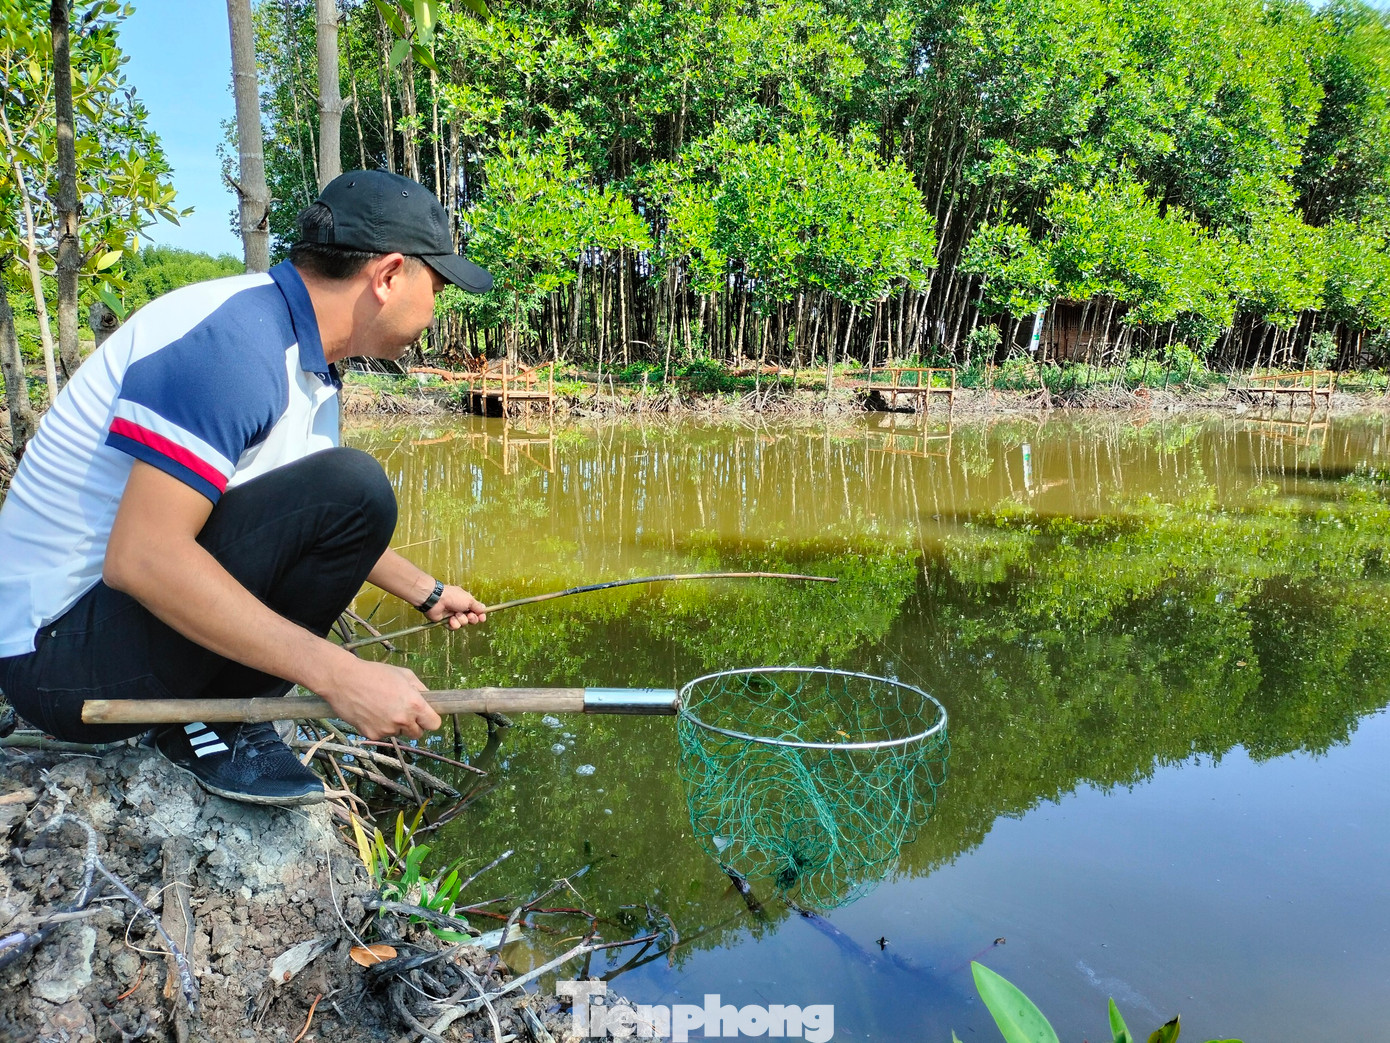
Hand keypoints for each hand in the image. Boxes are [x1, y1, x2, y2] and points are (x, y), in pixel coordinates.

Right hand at [323, 656, 441, 739]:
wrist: (344, 680)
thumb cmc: (375, 673)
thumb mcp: (404, 674)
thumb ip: (420, 689)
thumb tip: (429, 700)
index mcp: (414, 704)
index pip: (434, 724)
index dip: (430, 719)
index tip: (425, 716)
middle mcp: (402, 720)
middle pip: (417, 733)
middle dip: (413, 724)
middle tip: (402, 711)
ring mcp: (386, 729)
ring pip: (398, 733)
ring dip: (395, 725)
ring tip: (382, 707)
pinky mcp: (372, 735)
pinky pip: (382, 734)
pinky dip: (379, 726)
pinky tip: (370, 712)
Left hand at [425, 585, 487, 629]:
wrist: (436, 600)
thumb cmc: (453, 597)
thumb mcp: (469, 600)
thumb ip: (477, 606)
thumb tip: (484, 609)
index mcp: (466, 602)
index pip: (476, 611)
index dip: (480, 615)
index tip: (482, 618)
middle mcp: (460, 609)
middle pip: (471, 619)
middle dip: (471, 618)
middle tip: (469, 615)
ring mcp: (453, 615)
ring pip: (463, 624)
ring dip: (461, 620)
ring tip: (455, 614)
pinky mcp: (446, 622)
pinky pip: (454, 627)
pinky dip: (453, 624)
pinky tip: (450, 619)